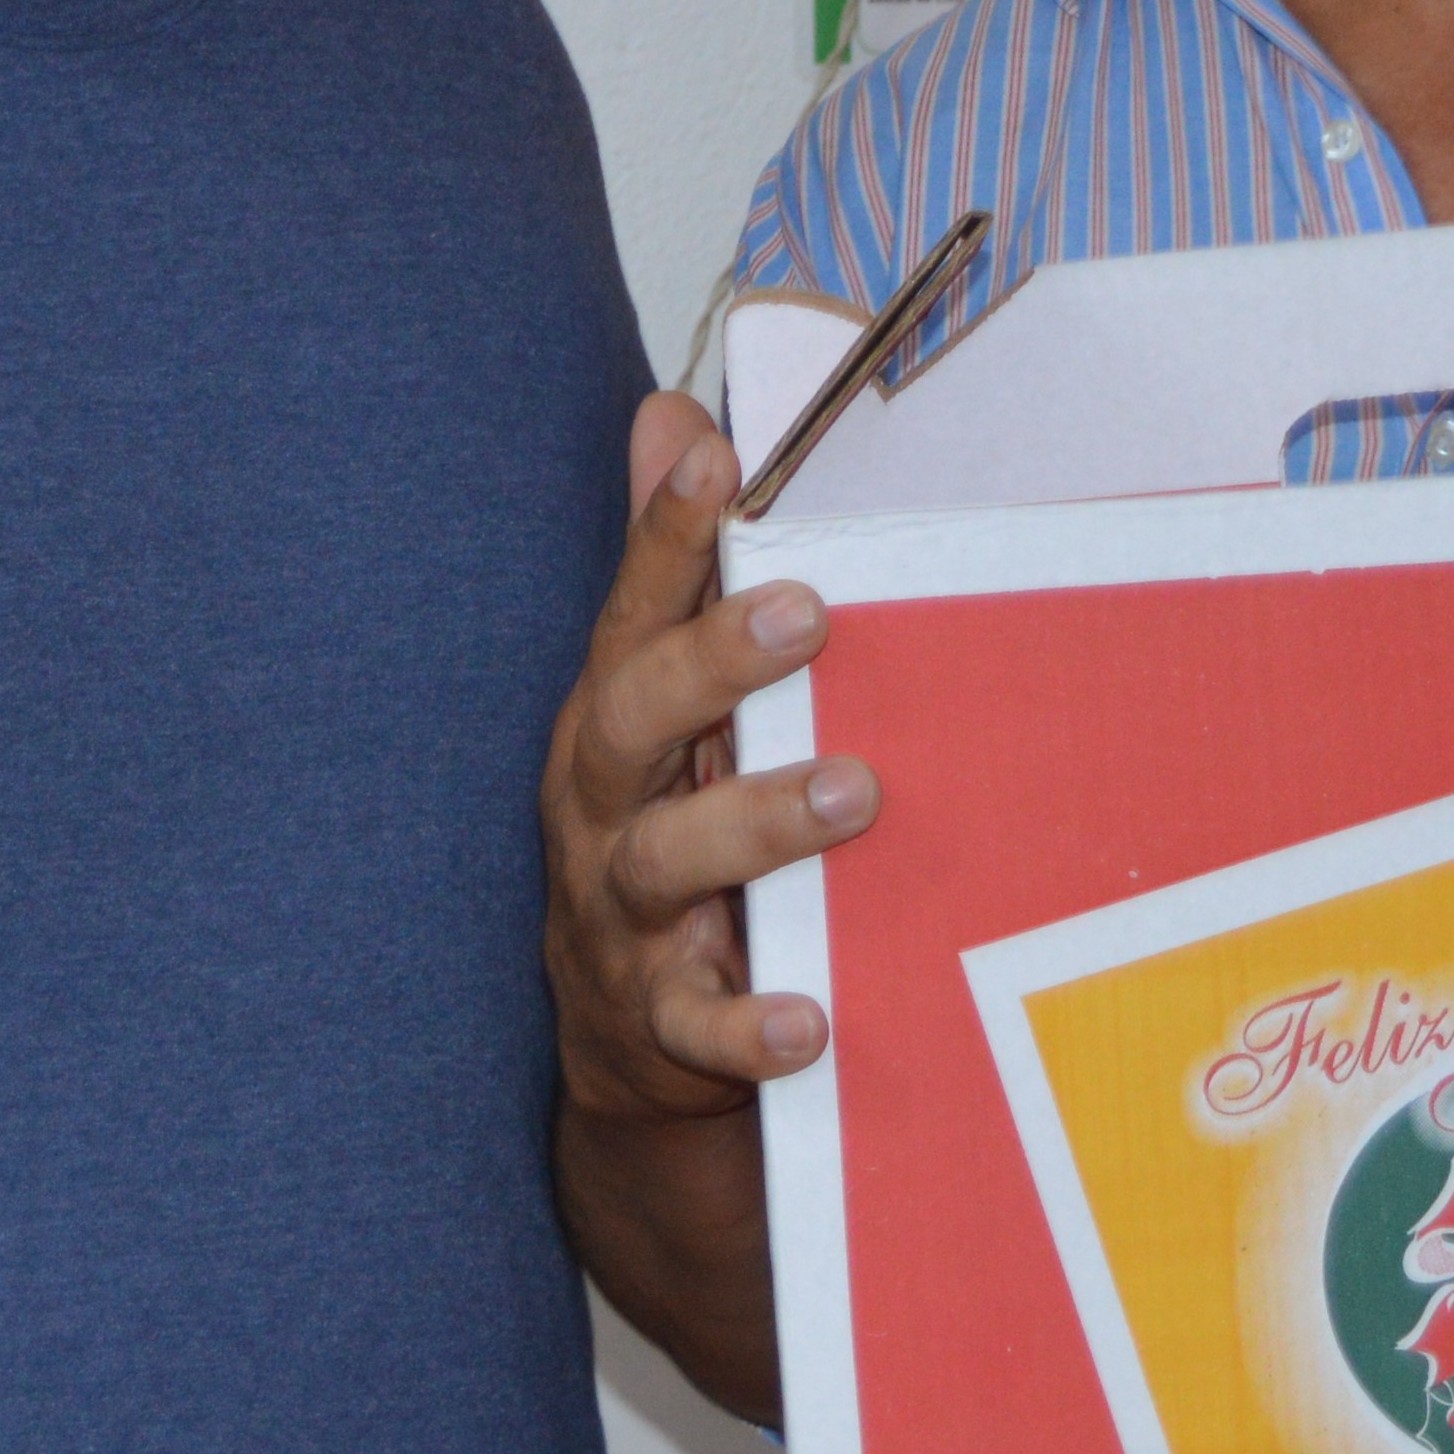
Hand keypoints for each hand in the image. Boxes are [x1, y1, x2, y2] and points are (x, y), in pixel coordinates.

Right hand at [543, 392, 878, 1118]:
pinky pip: (695, 1025)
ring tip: (855, 794)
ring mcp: (620, 912)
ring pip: (664, 860)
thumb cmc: (668, 835)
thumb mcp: (667, 705)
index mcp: (612, 718)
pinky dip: (749, 1025)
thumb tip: (672, 412)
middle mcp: (599, 804)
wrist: (629, 1041)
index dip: (664, 530)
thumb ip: (677, 571)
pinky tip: (812, 1018)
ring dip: (755, 823)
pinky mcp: (656, 1019)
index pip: (632, 608)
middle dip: (709, 662)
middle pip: (627, 719)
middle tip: (806, 614)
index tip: (716, 454)